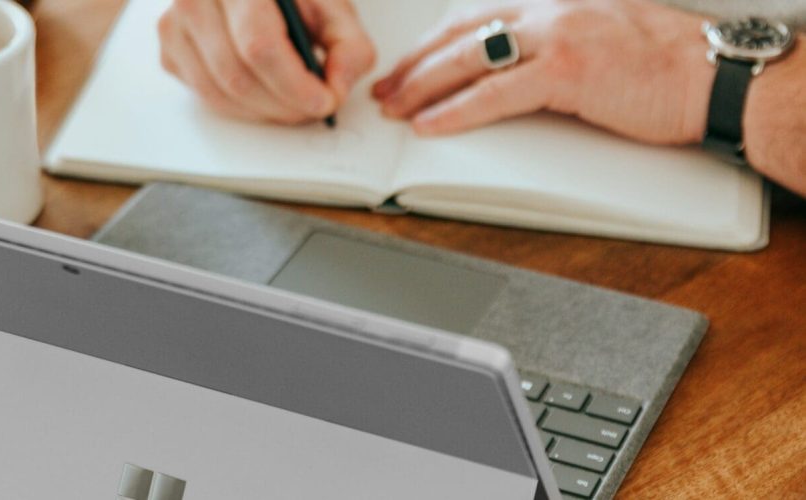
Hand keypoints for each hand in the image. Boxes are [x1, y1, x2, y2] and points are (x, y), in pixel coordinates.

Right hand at [158, 0, 375, 123]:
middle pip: (237, 76)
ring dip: (264, 110)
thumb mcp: (331, 7)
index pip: (259, 45)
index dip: (293, 84)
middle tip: (314, 106)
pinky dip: (242, 106)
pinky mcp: (169, 52)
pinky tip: (264, 90)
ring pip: (219, 93)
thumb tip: (337, 89)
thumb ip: (348, 46)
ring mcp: (174, 25)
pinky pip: (207, 97)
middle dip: (283, 104)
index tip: (323, 101)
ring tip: (293, 101)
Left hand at [372, 0, 714, 144]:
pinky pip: (494, 93)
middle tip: (384, 90)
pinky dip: (456, 111)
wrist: (710, 74)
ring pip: (467, 59)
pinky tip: (430, 124)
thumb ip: (547, 45)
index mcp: (550, 3)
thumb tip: (505, 70)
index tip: (406, 65)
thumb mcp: (593, 38)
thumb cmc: (659, 64)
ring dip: (422, 87)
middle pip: (459, 35)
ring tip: (395, 109)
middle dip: (415, 66)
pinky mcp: (567, 71)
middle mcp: (547, 10)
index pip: (473, 18)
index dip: (433, 44)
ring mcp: (556, 37)